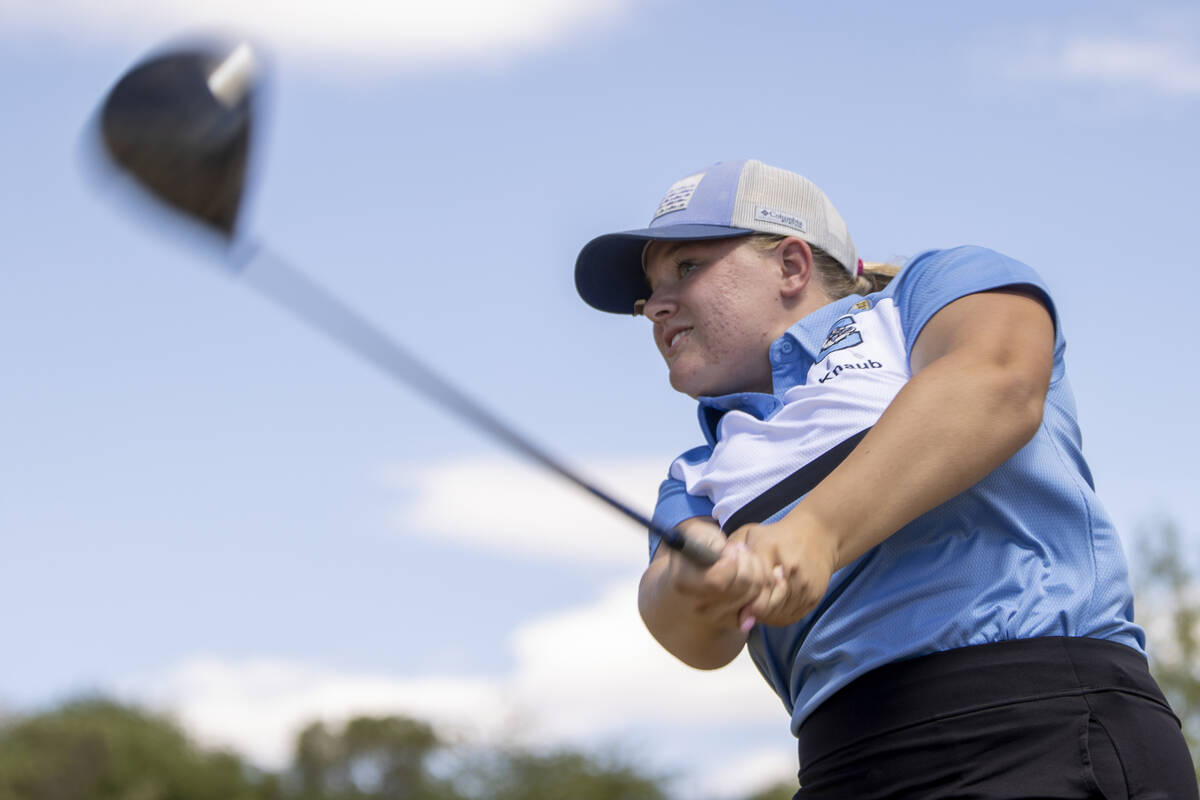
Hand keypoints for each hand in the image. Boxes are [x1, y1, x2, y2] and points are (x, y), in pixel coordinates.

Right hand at [664, 517, 776, 632]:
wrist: (692, 568)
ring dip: (760, 572)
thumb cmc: (697, 545)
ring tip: (749, 559)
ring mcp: (715, 617)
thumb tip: (731, 555)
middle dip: (750, 562)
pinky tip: (765, 574)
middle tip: (743, 550)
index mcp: (684, 583)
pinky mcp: (732, 622)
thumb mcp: (699, 535)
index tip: (733, 549)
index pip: (717, 581)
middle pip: (742, 587)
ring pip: (755, 596)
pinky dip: (769, 590)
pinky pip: (760, 607)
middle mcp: (698, 605)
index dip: (732, 563)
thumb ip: (713, 543)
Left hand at [730, 508, 838, 626]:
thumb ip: (731, 550)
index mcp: (771, 550)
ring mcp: (805, 585)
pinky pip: (791, 616)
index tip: (739, 614)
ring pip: (779, 613)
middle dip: (753, 611)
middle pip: (768, 603)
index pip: (756, 583)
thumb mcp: (750, 534)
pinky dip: (778, 615)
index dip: (746, 602)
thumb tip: (717, 567)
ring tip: (757, 606)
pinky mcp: (814, 597)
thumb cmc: (777, 535)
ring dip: (765, 614)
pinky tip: (771, 606)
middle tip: (744, 613)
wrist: (819, 534)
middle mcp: (791, 570)